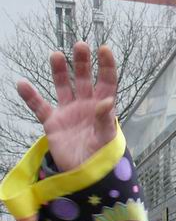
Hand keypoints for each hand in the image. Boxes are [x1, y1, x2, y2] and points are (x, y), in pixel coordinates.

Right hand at [16, 43, 117, 171]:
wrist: (85, 175)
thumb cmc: (102, 157)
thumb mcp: (106, 139)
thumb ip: (105, 120)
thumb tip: (107, 102)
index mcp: (102, 107)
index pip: (107, 82)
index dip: (107, 66)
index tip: (104, 49)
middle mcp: (86, 105)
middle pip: (84, 78)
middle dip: (82, 62)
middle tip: (81, 45)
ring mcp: (68, 112)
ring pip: (63, 86)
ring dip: (60, 71)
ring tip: (56, 55)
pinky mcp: (53, 122)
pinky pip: (39, 106)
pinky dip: (31, 96)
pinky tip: (23, 84)